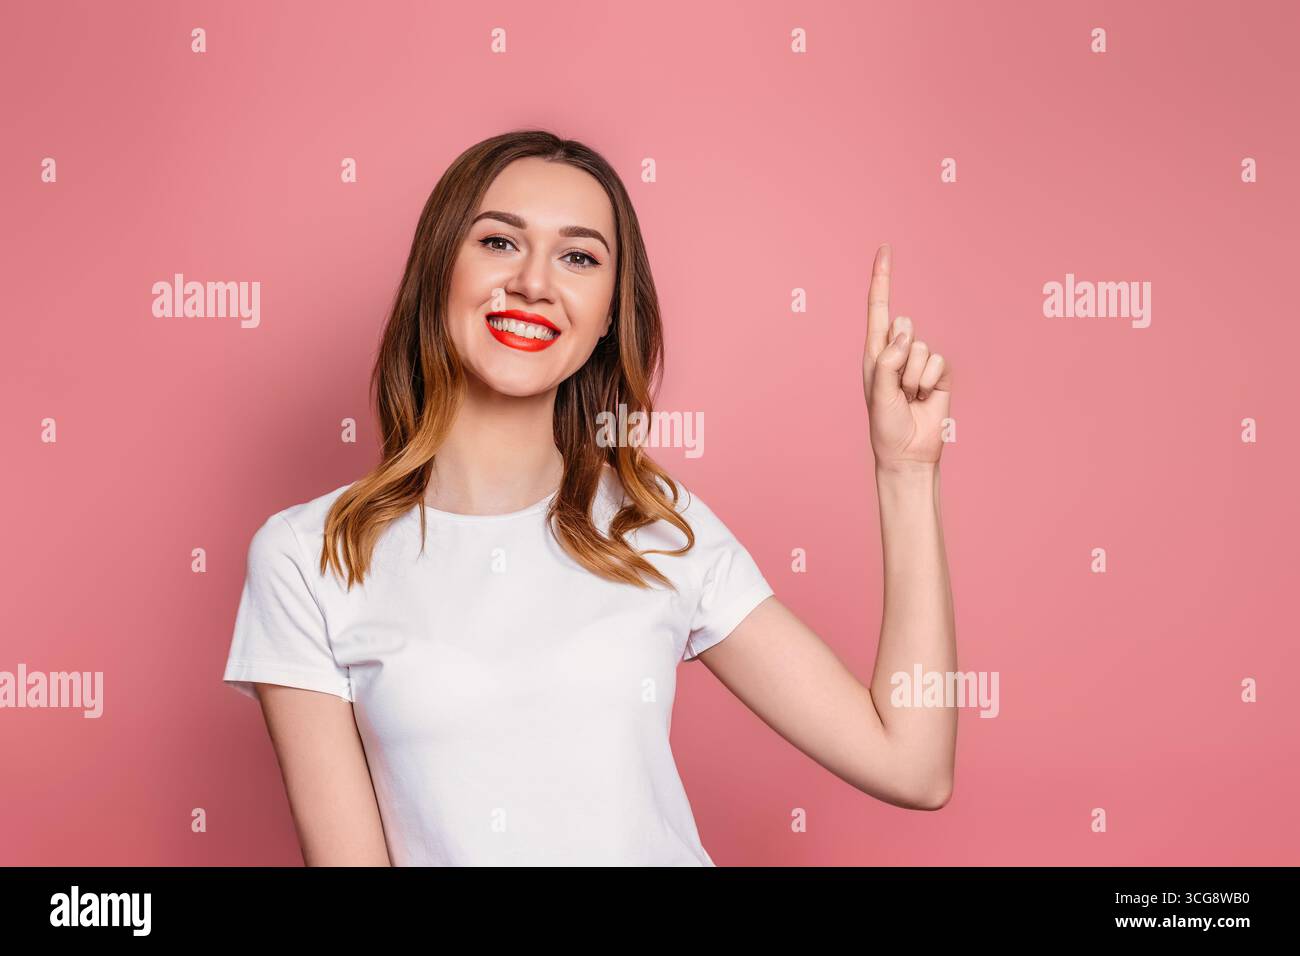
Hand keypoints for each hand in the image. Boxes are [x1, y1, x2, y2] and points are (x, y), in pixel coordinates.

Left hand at [861, 243, 952, 470]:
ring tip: (909, 398)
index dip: (882, 278)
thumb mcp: (877, 393)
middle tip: (895, 387)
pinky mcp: (940, 373)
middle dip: (898, 356)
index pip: (878, 308)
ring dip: (913, 377)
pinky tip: (924, 398)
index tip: (884, 249)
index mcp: (874, 352)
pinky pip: (938, 362)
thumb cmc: (886, 425)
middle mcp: (896, 352)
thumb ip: (887, 360)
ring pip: (921, 347)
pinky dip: (929, 382)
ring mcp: (919, 361)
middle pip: (903, 325)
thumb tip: (906, 332)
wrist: (909, 452)